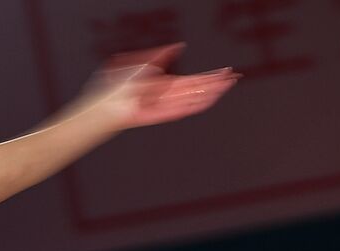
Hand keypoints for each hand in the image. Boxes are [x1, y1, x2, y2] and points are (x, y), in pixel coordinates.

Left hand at [81, 43, 239, 130]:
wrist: (107, 102)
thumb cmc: (118, 85)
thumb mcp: (143, 62)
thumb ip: (162, 55)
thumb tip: (179, 46)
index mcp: (166, 84)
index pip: (194, 80)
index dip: (210, 76)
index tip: (225, 72)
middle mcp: (169, 95)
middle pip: (198, 89)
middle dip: (215, 83)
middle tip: (233, 78)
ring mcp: (167, 105)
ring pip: (194, 99)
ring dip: (211, 92)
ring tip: (227, 86)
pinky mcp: (163, 114)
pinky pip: (184, 110)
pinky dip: (197, 104)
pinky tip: (209, 99)